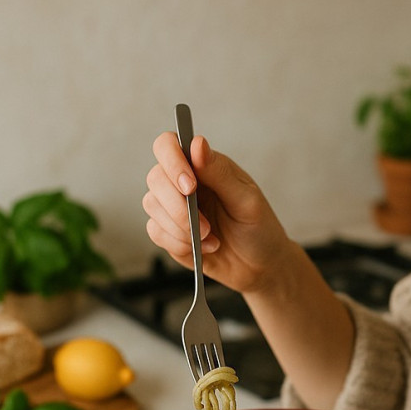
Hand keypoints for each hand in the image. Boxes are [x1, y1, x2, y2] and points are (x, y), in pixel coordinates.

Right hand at [143, 132, 293, 293]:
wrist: (259, 265)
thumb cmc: (258, 228)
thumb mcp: (247, 201)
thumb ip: (220, 173)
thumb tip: (197, 143)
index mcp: (204, 166)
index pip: (169, 145)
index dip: (172, 161)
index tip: (190, 185)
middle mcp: (183, 182)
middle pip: (155, 177)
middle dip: (178, 206)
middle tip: (206, 226)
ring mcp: (172, 207)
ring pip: (151, 205)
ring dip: (181, 227)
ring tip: (210, 238)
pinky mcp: (168, 232)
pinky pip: (156, 232)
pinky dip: (179, 243)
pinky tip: (203, 248)